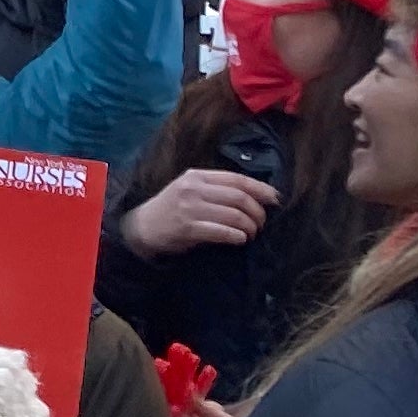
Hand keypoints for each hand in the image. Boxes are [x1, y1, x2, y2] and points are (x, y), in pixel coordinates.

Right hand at [119, 167, 274, 257]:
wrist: (142, 227)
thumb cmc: (172, 209)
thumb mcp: (190, 189)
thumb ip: (216, 188)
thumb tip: (256, 195)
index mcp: (196, 176)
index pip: (237, 179)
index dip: (260, 189)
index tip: (275, 199)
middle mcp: (194, 189)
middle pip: (240, 198)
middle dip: (258, 212)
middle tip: (261, 223)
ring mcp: (190, 208)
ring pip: (235, 215)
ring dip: (250, 227)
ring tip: (251, 233)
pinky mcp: (189, 228)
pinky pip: (223, 232)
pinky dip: (237, 236)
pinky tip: (240, 240)